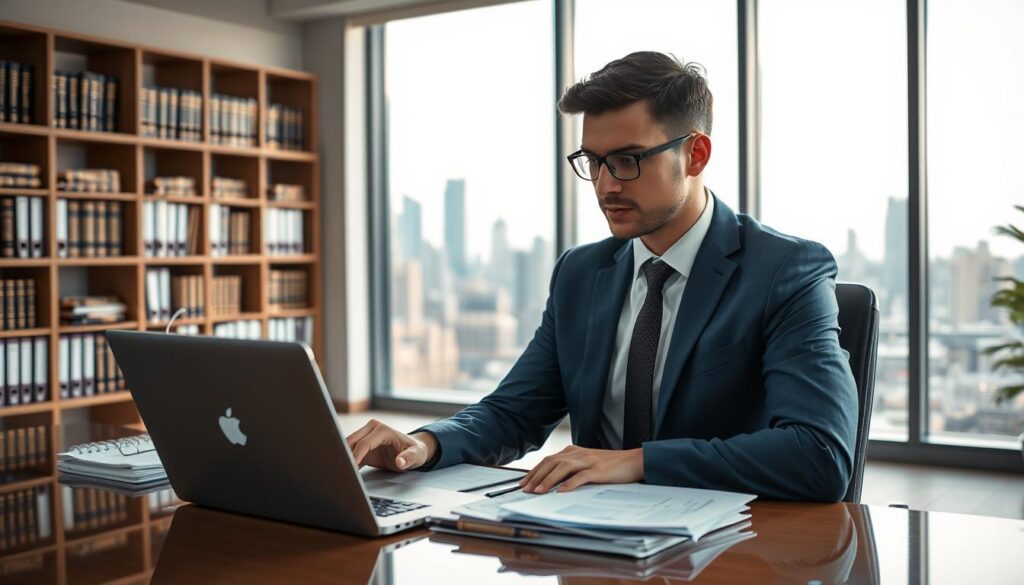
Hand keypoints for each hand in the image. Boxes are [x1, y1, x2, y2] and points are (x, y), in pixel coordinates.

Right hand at [345, 419, 436, 471]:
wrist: (413, 450)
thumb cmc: (415, 451)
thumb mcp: (416, 455)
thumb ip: (409, 458)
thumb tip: (400, 462)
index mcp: (382, 430)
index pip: (364, 443)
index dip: (355, 457)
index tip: (350, 470)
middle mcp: (371, 429)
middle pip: (350, 443)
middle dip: (344, 457)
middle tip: (340, 473)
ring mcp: (365, 436)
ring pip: (346, 447)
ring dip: (342, 460)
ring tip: (339, 474)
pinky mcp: (362, 447)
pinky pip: (349, 454)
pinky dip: (346, 463)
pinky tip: (344, 474)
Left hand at [520, 446, 643, 493]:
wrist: (634, 461)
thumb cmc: (610, 465)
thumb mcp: (587, 463)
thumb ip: (571, 469)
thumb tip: (553, 482)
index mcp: (574, 451)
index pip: (548, 460)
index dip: (534, 471)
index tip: (524, 482)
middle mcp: (578, 454)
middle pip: (551, 462)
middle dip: (537, 476)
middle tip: (526, 489)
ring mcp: (588, 461)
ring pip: (563, 468)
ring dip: (548, 480)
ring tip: (539, 491)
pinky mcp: (599, 470)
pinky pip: (581, 476)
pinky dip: (570, 484)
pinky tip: (561, 491)